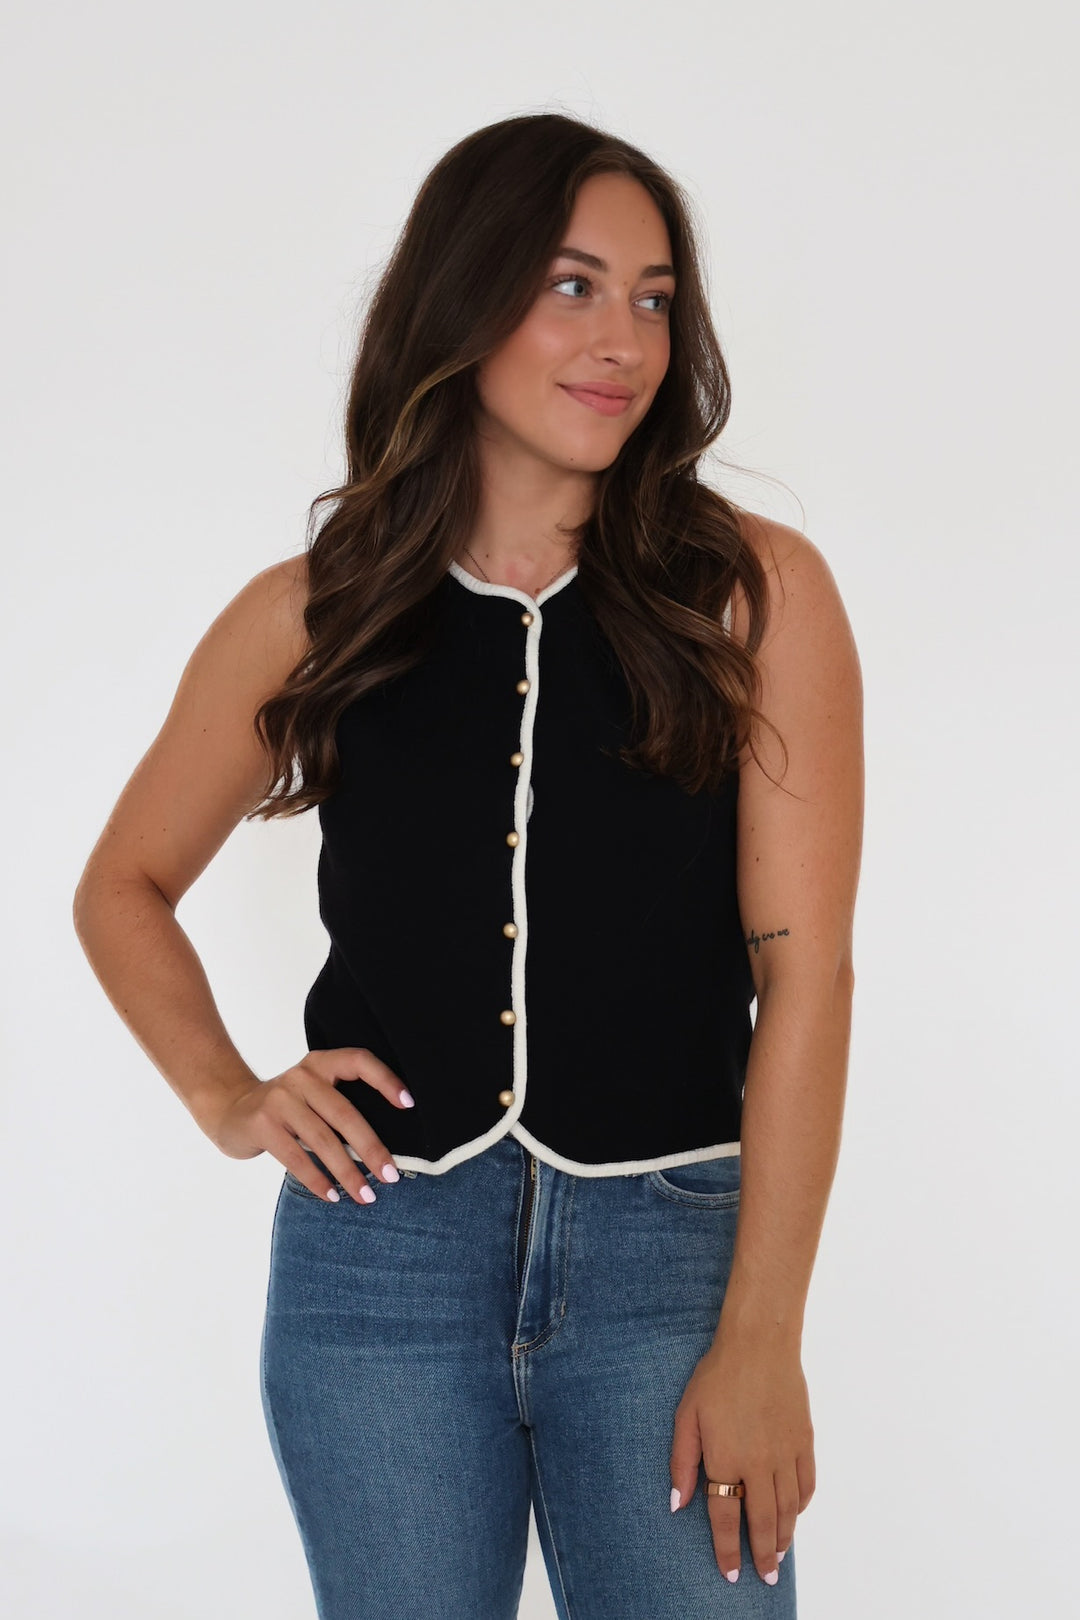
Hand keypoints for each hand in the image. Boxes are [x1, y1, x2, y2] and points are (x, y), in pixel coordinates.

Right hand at [202, 1047, 415, 1204]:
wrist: (231, 1110)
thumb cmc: (287, 1108)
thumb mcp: (312, 1094)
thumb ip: (340, 1105)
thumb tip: (386, 1148)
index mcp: (320, 1064)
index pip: (359, 1061)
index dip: (386, 1079)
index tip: (409, 1105)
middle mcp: (301, 1077)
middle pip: (345, 1114)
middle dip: (372, 1149)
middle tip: (391, 1176)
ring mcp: (279, 1100)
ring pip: (323, 1141)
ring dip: (347, 1173)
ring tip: (365, 1196)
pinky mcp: (262, 1125)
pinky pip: (296, 1158)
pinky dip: (317, 1180)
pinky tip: (332, 1197)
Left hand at [669, 1334, 814, 1584]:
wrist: (759, 1344)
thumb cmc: (717, 1376)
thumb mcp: (687, 1415)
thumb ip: (682, 1461)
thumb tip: (678, 1502)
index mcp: (726, 1459)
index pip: (726, 1517)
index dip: (727, 1551)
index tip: (730, 1575)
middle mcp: (759, 1463)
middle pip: (762, 1521)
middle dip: (763, 1554)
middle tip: (766, 1577)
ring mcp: (785, 1452)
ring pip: (789, 1507)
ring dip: (784, 1535)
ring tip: (779, 1554)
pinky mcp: (804, 1439)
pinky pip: (807, 1482)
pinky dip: (802, 1504)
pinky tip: (796, 1513)